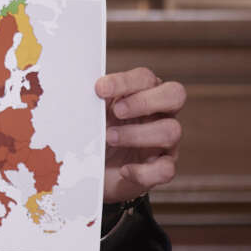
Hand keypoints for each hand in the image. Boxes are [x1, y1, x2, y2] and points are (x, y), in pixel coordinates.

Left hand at [96, 67, 184, 202]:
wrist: (90, 172)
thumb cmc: (93, 135)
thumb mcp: (90, 115)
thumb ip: (90, 101)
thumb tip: (76, 88)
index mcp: (142, 93)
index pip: (145, 78)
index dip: (125, 82)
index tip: (99, 89)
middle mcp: (159, 114)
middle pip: (175, 94)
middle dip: (144, 101)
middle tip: (117, 111)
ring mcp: (164, 142)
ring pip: (171, 131)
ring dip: (138, 134)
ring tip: (110, 138)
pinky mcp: (161, 168)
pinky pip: (167, 169)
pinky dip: (144, 171)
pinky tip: (124, 170)